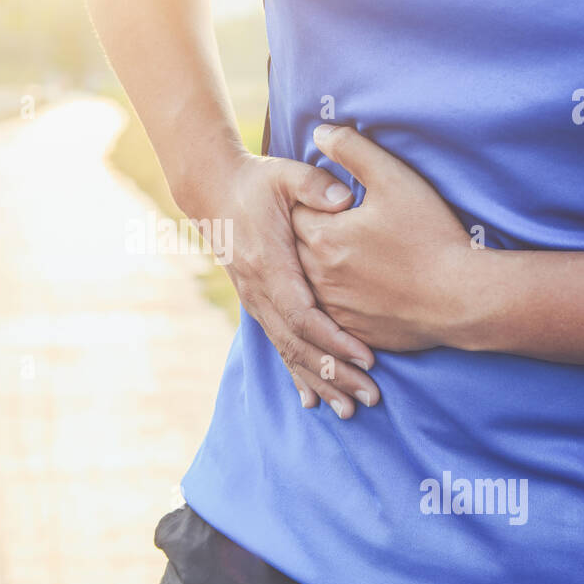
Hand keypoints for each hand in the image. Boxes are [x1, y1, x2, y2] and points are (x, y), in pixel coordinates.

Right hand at [186, 152, 382, 417]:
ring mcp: (256, 301)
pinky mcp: (258, 305)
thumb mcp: (286, 174)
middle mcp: (260, 291)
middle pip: (299, 345)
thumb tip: (343, 202)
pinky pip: (279, 346)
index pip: (303, 313)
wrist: (214, 191)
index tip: (367, 358)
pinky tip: (312, 400)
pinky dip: (297, 374)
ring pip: (288, 352)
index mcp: (270, 264)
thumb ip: (315, 186)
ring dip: (320, 383)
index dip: (335, 339)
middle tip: (370, 397)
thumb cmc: (257, 182)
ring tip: (349, 410)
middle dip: (335, 375)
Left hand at [291, 124, 480, 351]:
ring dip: (317, 268)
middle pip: (295, 249)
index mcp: (323, 236)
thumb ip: (353, 150)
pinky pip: (329, 313)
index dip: (307, 202)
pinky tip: (356, 288)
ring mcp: (334, 307)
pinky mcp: (351, 330)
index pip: (294, 212)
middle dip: (307, 235)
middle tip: (329, 226)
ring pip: (309, 282)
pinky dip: (335, 299)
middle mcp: (318, 275)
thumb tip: (320, 131)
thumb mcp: (394, 179)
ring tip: (342, 256)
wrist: (461, 298)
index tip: (322, 200)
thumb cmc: (430, 236)